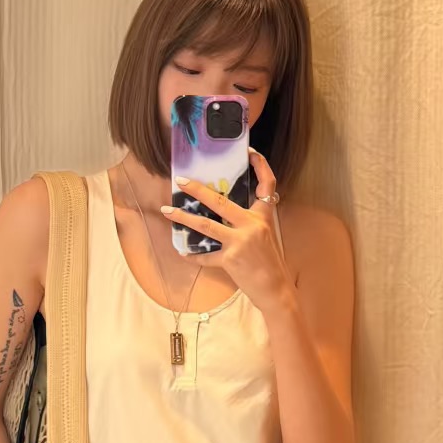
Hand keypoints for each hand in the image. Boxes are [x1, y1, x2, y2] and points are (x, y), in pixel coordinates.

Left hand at [161, 148, 291, 310]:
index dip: (261, 165)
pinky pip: (206, 256)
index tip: (251, 152)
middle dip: (197, 190)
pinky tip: (183, 253)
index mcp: (263, 215)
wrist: (276, 289)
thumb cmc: (270, 263)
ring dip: (183, 218)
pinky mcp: (230, 260)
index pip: (267, 183)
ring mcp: (240, 242)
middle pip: (220, 202)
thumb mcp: (265, 235)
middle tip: (180, 181)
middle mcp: (252, 224)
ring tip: (167, 211)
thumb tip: (226, 212)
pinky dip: (194, 256)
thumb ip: (249, 221)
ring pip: (206, 226)